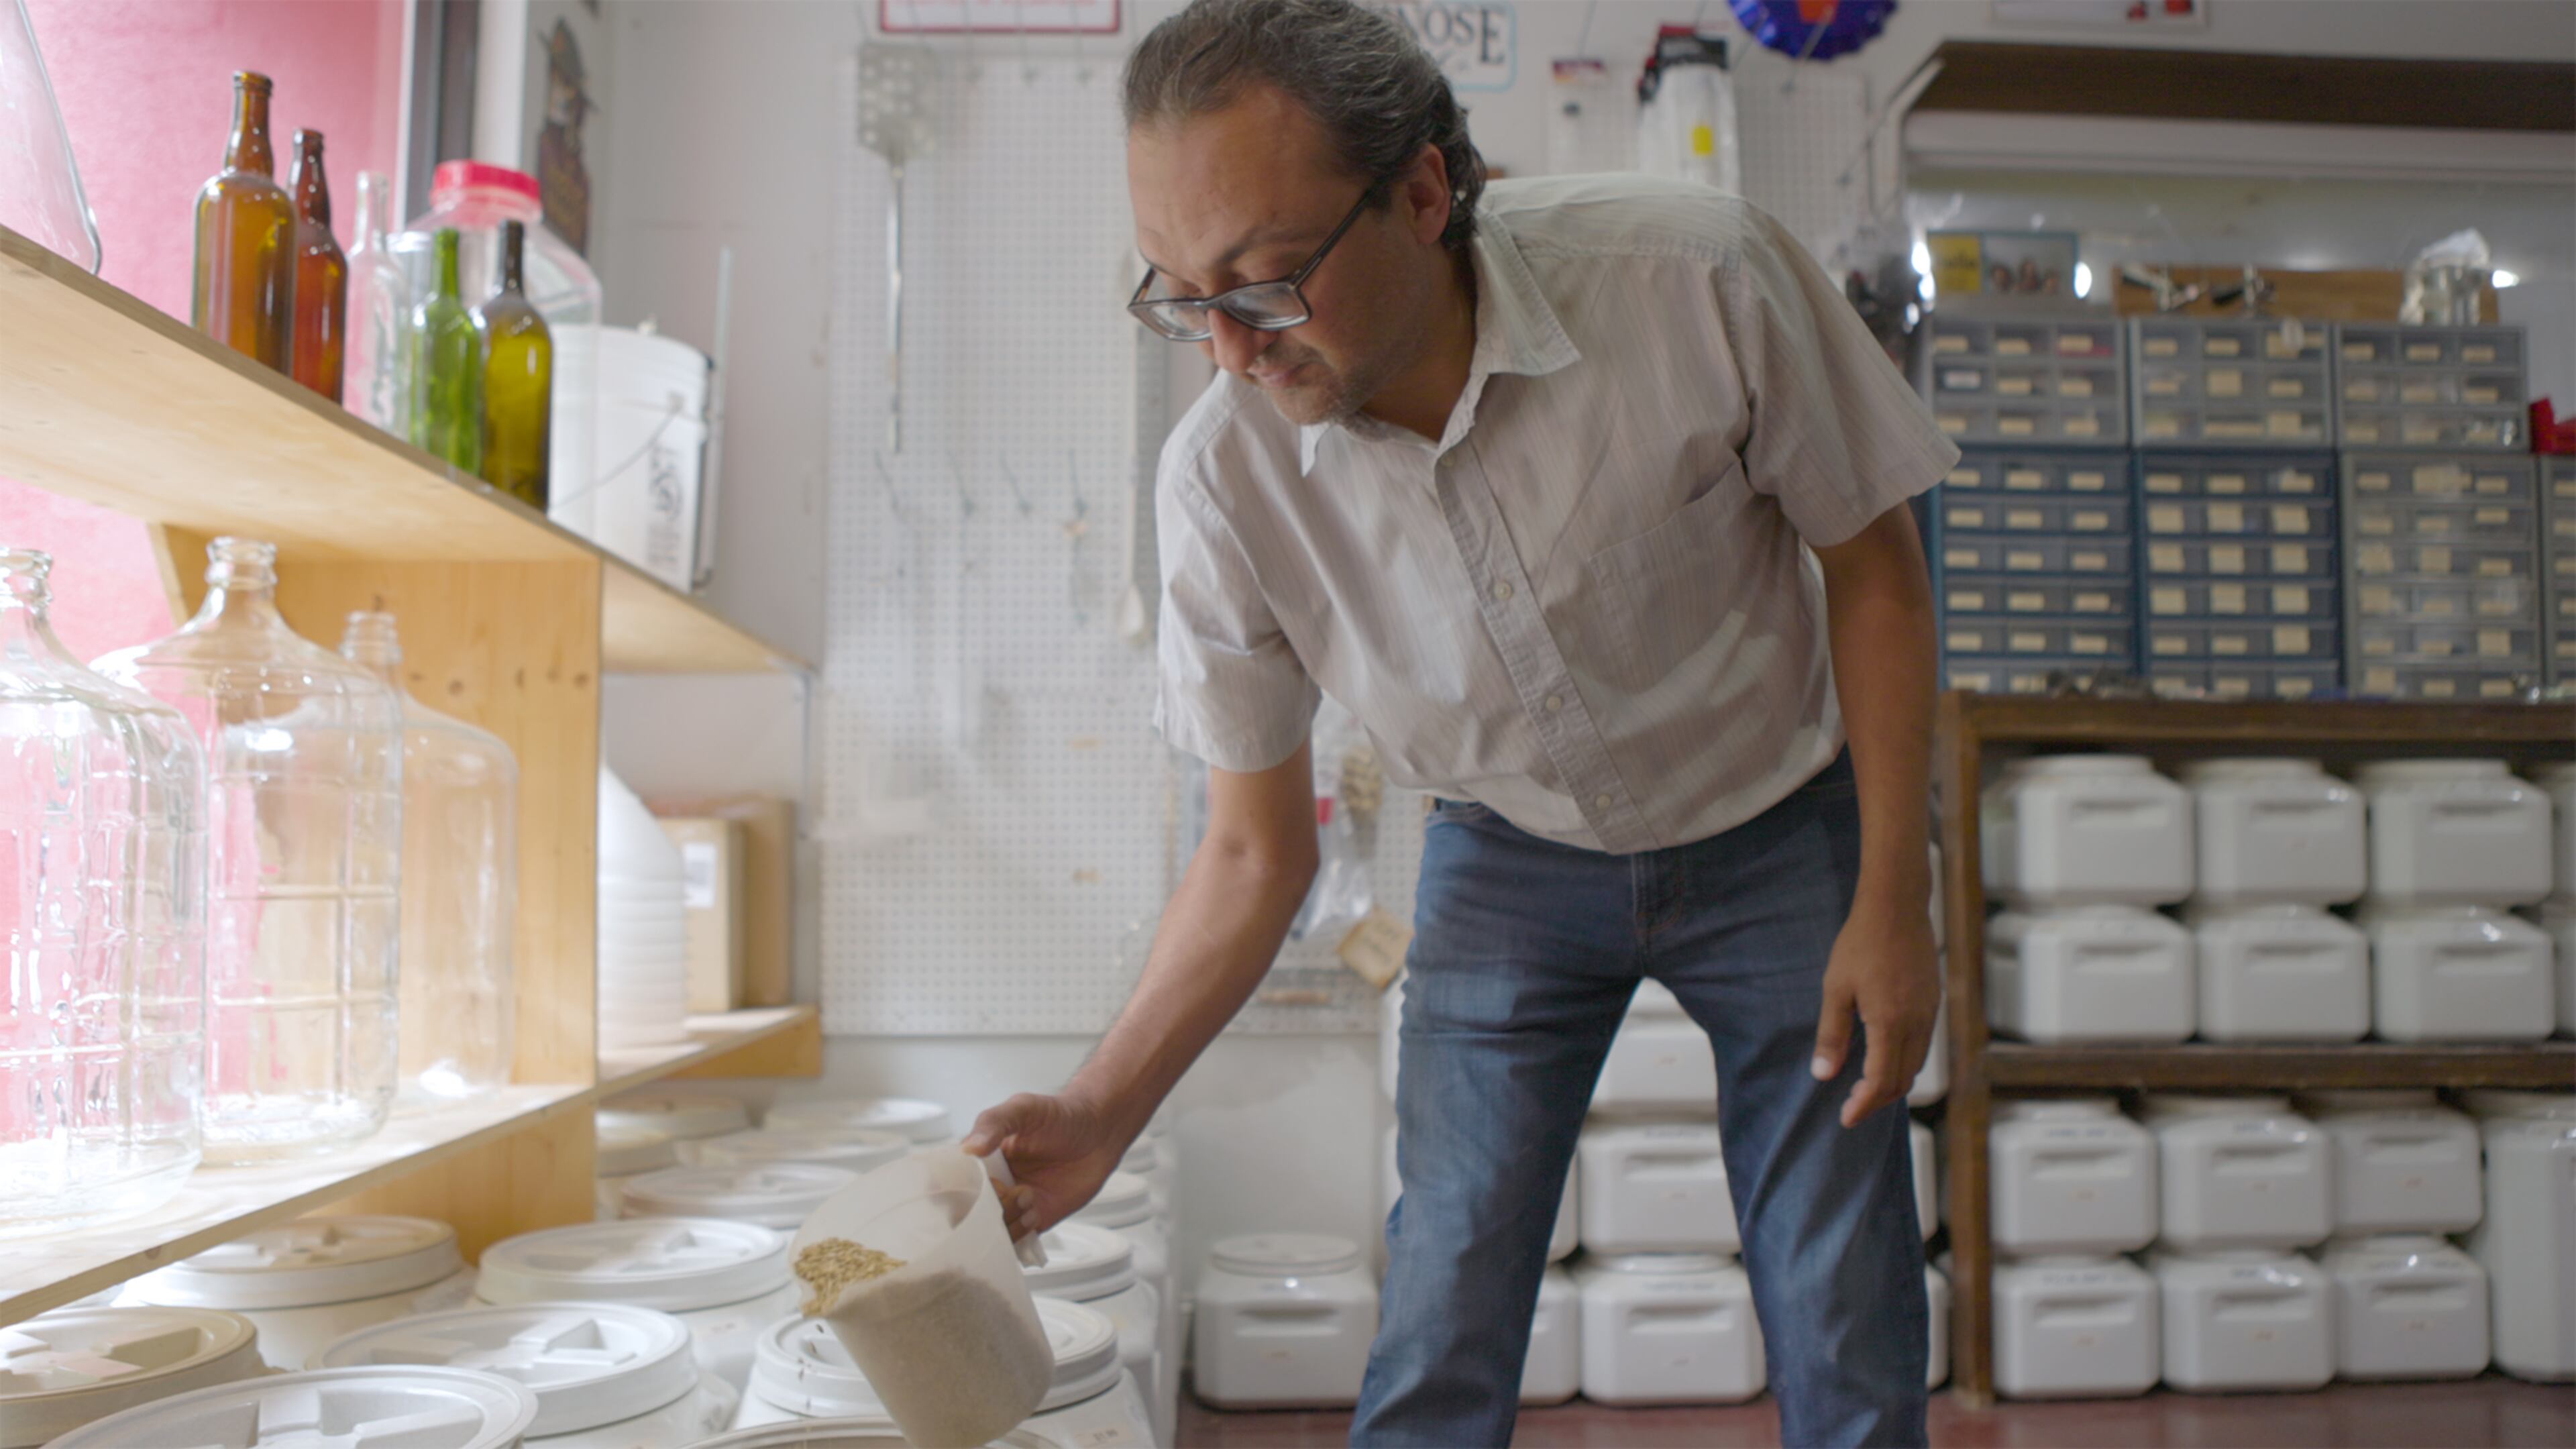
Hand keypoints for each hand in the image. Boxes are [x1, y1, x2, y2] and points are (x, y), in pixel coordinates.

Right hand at [961, 1092, 1127, 1239]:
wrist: (1099, 1131)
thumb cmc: (1059, 1115)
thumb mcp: (1022, 1109)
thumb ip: (993, 1123)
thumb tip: (968, 1149)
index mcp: (979, 1161)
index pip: (952, 1185)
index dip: (957, 1192)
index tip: (975, 1186)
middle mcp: (991, 1186)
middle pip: (967, 1215)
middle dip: (985, 1209)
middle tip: (1011, 1190)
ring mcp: (1011, 1206)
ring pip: (990, 1232)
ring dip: (1007, 1220)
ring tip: (1030, 1196)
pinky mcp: (1033, 1221)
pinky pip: (1014, 1243)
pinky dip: (1019, 1235)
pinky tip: (1035, 1213)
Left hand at [1810, 890, 1938, 1127]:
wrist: (1897, 907)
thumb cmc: (1860, 944)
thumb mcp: (1835, 989)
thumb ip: (1832, 1034)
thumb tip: (1824, 1075)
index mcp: (1890, 1023)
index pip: (1881, 1081)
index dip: (1864, 1105)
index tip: (1846, 1118)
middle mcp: (1917, 1023)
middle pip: (1903, 1080)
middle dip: (1877, 1099)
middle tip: (1852, 1105)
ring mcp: (1930, 1013)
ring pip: (1916, 1064)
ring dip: (1893, 1082)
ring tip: (1866, 1086)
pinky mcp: (1934, 1002)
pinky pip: (1923, 1044)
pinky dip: (1905, 1061)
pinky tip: (1884, 1055)